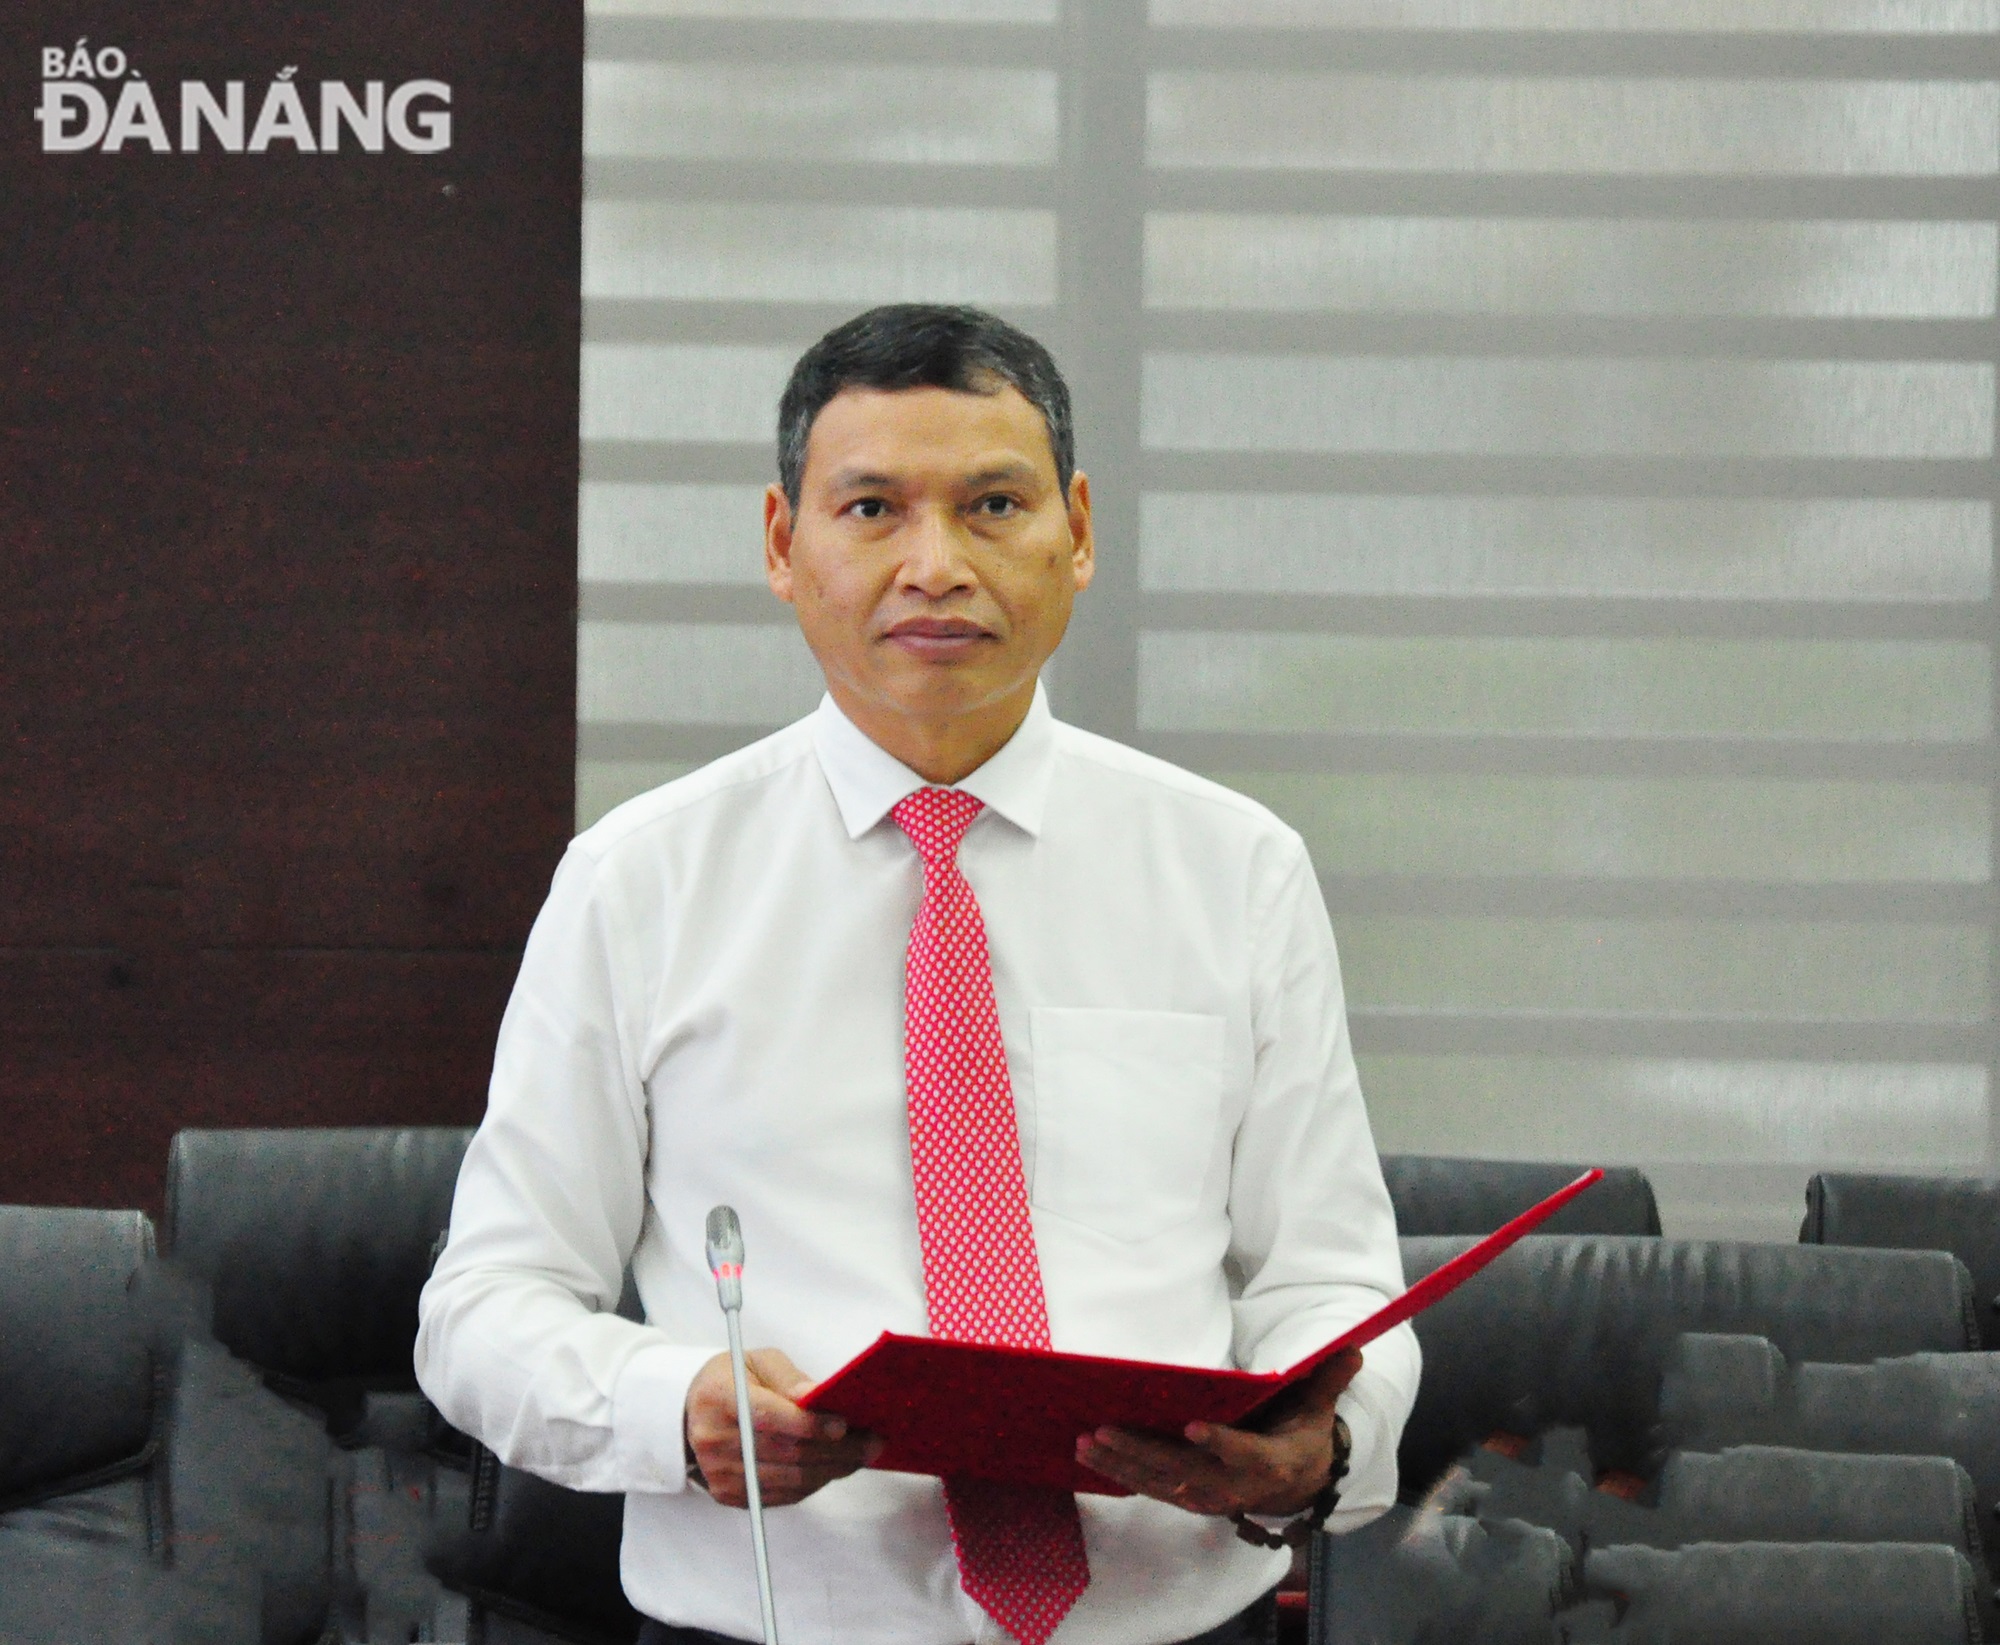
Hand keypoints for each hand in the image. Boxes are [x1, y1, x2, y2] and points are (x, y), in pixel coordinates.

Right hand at [683, 1347, 881, 1508]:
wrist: (690, 1411)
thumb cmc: (731, 1380)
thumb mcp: (757, 1361)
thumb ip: (789, 1378)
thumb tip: (819, 1396)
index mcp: (719, 1398)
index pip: (769, 1417)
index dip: (810, 1424)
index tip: (845, 1425)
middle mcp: (714, 1439)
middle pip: (786, 1453)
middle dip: (837, 1451)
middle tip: (872, 1443)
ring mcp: (719, 1472)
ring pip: (789, 1479)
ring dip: (832, 1470)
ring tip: (861, 1455)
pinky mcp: (728, 1494)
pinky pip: (781, 1495)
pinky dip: (813, 1483)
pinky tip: (833, 1467)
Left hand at [1075, 1348, 1360, 1517]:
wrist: (1296, 1488)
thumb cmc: (1299, 1438)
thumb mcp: (1317, 1411)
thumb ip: (1326, 1380)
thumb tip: (1352, 1348)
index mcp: (1268, 1464)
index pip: (1242, 1454)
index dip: (1218, 1443)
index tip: (1192, 1428)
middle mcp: (1233, 1486)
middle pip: (1184, 1471)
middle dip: (1141, 1452)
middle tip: (1103, 1429)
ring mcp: (1208, 1496)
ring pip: (1159, 1483)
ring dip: (1120, 1463)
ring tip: (1085, 1442)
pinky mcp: (1189, 1498)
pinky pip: (1152, 1489)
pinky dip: (1121, 1474)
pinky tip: (1091, 1456)